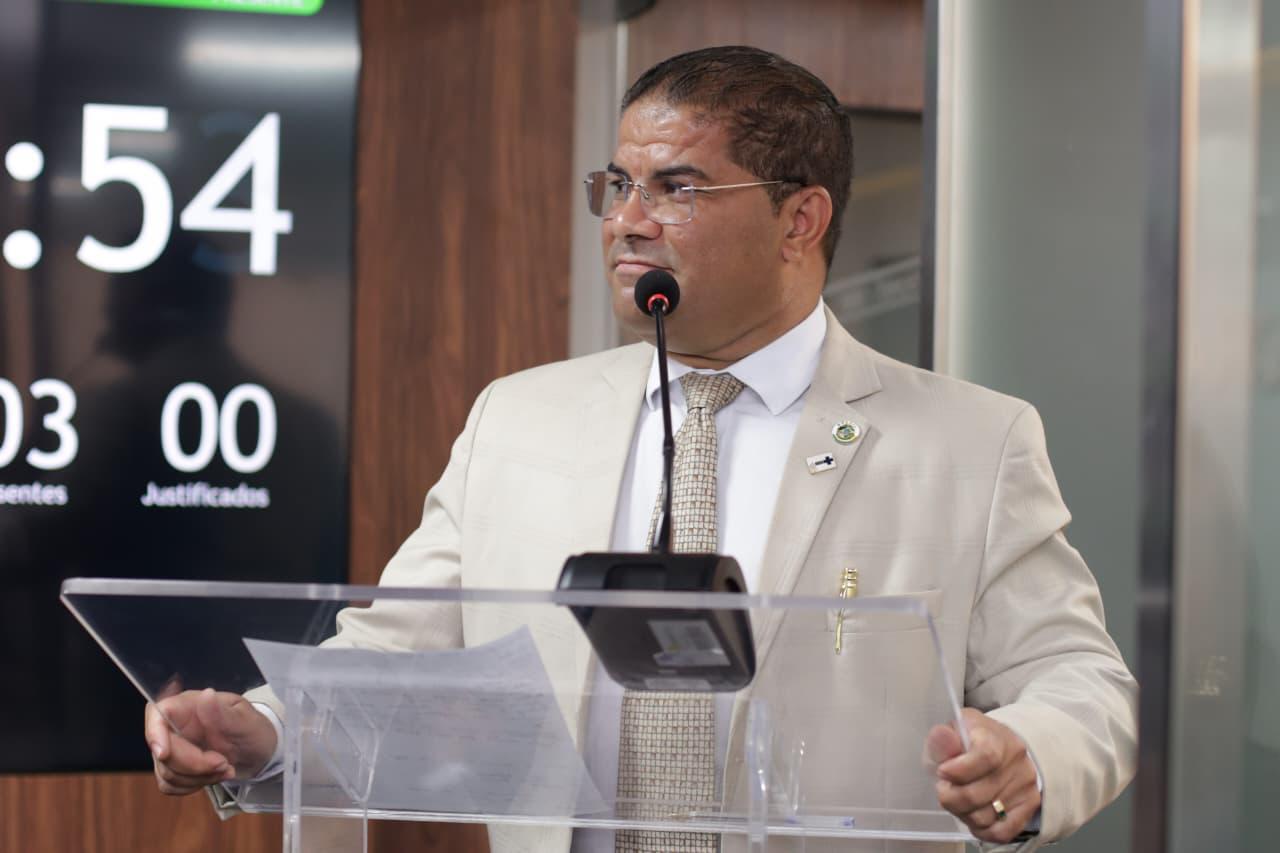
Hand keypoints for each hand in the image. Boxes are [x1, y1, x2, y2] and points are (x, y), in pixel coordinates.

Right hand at [145, 687, 277, 795]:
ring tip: (226, 768)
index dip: (154, 733)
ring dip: (198, 777)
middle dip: (194, 764)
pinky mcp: (173, 767)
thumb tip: (206, 695)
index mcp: (190, 705)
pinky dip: (192, 785)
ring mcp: (173, 747)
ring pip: (166, 771)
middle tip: (224, 763)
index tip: (164, 754)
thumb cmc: (252, 729)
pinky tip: (213, 776)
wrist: (258, 752)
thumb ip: (223, 713)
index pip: (157, 713)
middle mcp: (176, 724)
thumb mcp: (246, 720)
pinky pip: (169, 784)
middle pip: (162, 750)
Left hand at [925, 708, 1040, 843]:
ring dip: (962, 814)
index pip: (985, 757)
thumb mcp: (950, 734)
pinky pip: (1001, 832)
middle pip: (977, 795)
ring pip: (985, 817)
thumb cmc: (968, 743)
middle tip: (944, 789)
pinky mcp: (1030, 806)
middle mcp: (1016, 760)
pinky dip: (981, 830)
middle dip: (950, 797)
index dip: (958, 771)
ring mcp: (1025, 785)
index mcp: (995, 737)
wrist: (1000, 749)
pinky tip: (972, 816)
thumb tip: (942, 738)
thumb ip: (943, 739)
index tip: (942, 772)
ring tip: (958, 800)